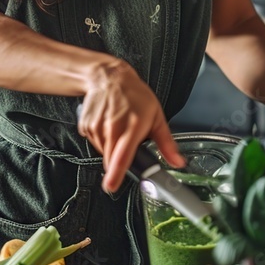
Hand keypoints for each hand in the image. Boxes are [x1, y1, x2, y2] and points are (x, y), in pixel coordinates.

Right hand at [77, 59, 184, 192]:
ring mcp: (96, 127)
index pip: (122, 155)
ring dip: (112, 148)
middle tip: (127, 142)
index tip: (111, 186)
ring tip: (119, 127)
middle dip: (119, 161)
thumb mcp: (157, 117)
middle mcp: (112, 127)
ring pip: (104, 152)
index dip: (116, 174)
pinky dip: (102, 140)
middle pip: (111, 160)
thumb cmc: (135, 95)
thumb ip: (166, 143)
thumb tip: (177, 162)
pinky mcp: (86, 126)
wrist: (109, 77)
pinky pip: (95, 143)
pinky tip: (108, 125)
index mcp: (132, 127)